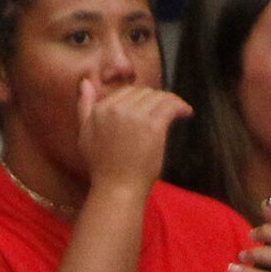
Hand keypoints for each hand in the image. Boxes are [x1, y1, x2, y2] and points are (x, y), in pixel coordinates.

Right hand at [75, 78, 190, 194]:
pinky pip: (170, 106)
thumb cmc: (102, 168)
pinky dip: (180, 107)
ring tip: (178, 110)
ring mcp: (135, 117)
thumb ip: (84, 107)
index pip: (125, 92)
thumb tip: (86, 82)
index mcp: (101, 109)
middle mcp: (116, 108)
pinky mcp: (153, 127)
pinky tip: (186, 113)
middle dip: (155, 100)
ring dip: (170, 101)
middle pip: (143, 92)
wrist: (117, 189)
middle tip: (166, 110)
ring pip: (157, 97)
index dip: (140, 99)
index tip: (150, 107)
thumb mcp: (84, 135)